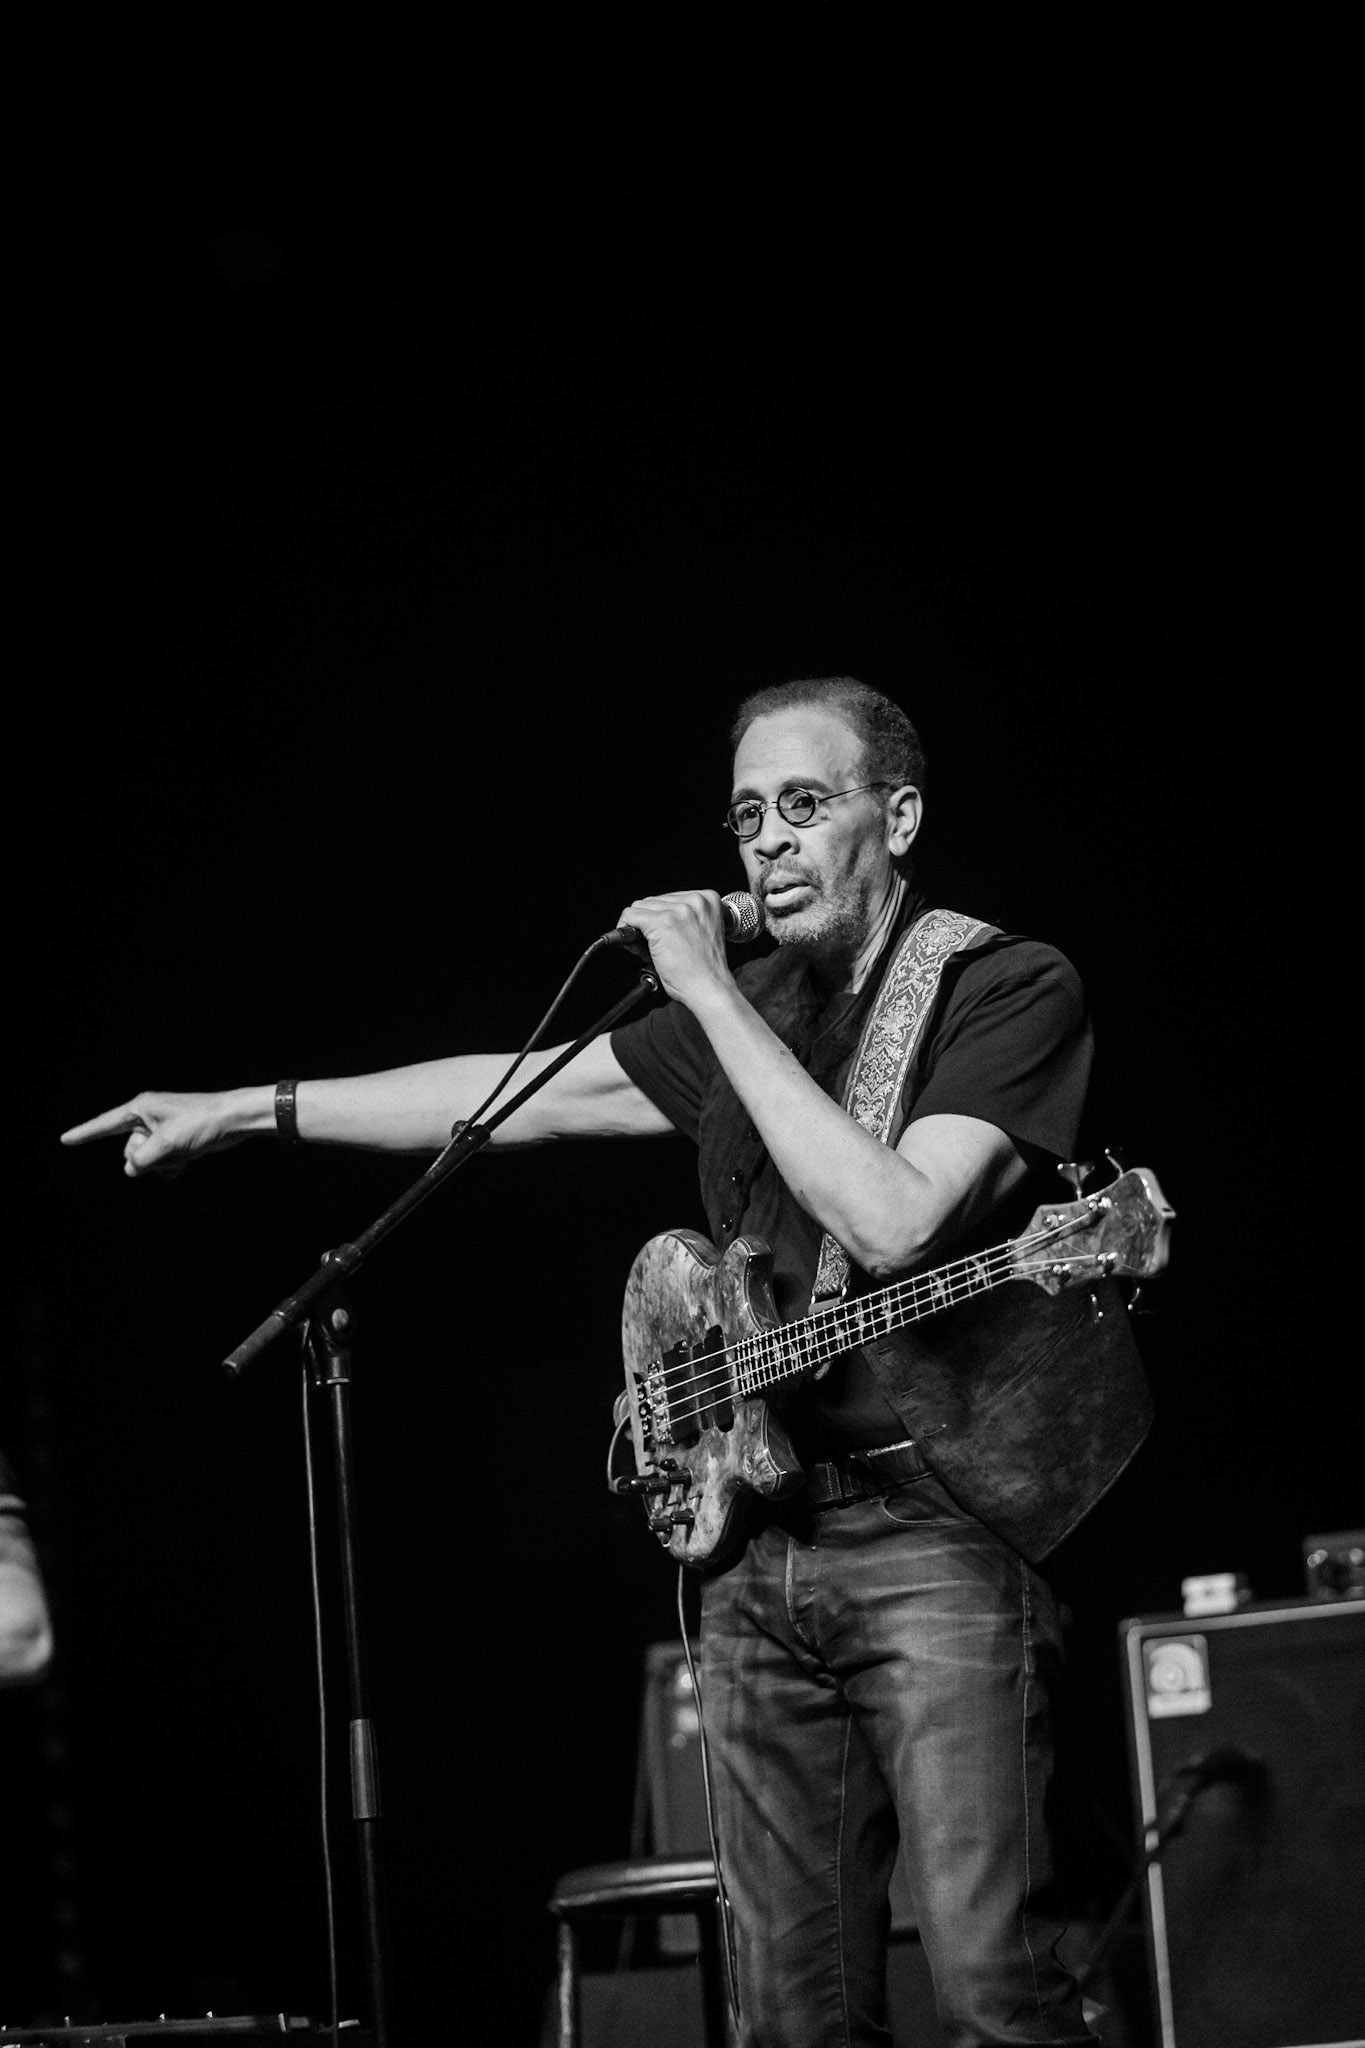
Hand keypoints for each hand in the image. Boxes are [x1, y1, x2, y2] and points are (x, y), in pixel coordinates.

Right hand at [60, 1090, 250, 1178]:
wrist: (235, 1120)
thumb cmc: (202, 1123)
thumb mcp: (167, 1144)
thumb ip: (142, 1160)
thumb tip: (131, 1170)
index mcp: (141, 1108)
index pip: (105, 1124)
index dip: (84, 1134)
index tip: (64, 1139)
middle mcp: (148, 1117)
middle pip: (130, 1150)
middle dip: (146, 1158)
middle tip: (170, 1150)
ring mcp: (162, 1129)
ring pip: (147, 1159)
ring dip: (161, 1164)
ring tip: (183, 1155)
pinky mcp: (176, 1140)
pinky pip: (161, 1162)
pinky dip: (170, 1167)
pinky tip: (185, 1164)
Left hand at [613, 889, 734, 1009]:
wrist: (710, 989)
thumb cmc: (706, 970)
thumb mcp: (701, 932)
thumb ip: (683, 918)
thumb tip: (651, 916)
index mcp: (708, 899)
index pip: (669, 898)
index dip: (660, 917)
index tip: (660, 934)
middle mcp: (694, 900)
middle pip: (653, 901)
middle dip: (648, 922)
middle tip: (652, 945)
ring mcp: (677, 910)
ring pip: (639, 907)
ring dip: (638, 927)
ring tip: (648, 949)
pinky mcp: (660, 922)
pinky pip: (630, 916)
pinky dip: (625, 930)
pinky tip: (634, 946)